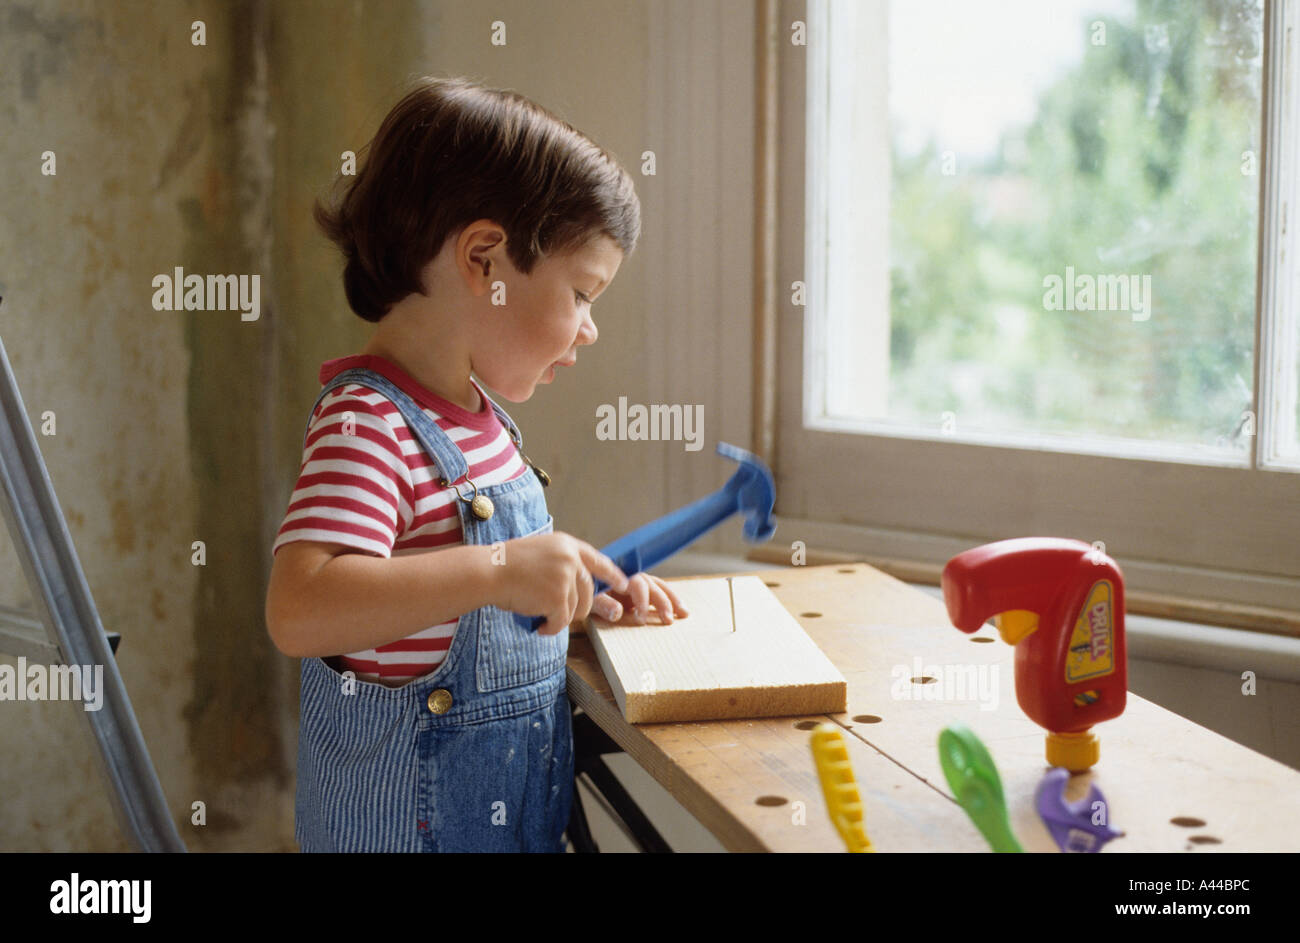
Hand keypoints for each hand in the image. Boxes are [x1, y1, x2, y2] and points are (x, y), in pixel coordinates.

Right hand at [491, 531, 629, 635]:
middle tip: (559, 614)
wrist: (487, 572)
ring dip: (559, 618)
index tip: (623, 584)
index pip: (598, 560)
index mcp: (566, 544)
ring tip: (541, 616)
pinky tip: (540, 626)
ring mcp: (565, 577)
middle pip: (589, 591)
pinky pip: (562, 621)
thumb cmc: (506, 566)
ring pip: (576, 609)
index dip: (612, 574)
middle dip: (578, 608)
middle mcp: (570, 558)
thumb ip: (562, 563)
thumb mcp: (540, 553)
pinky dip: (551, 628)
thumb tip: (578, 583)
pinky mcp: (558, 597)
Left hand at [580, 572, 688, 632]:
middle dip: (662, 602)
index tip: (642, 619)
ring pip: (660, 587)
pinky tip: (680, 611)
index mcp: (620, 576)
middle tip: (668, 620)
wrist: (583, 581)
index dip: (642, 602)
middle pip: (653, 586)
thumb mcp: (590, 599)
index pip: (637, 585)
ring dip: (672, 599)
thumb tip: (618, 613)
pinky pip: (659, 591)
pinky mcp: (641, 589)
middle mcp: (632, 576)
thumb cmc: (586, 591)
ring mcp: (638, 582)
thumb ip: (603, 605)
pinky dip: (670, 600)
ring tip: (684, 613)